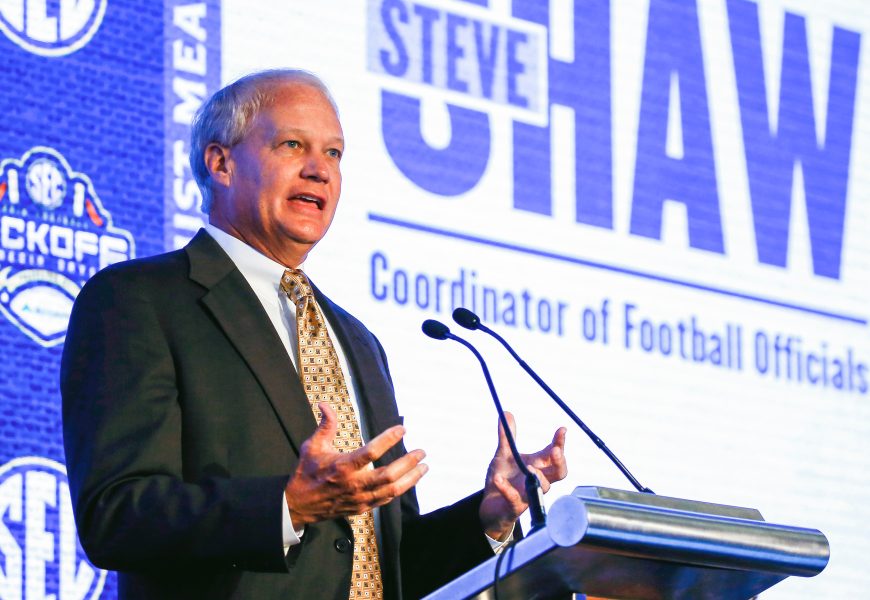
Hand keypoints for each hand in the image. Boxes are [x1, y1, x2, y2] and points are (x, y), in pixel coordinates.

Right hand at [285, 403, 427, 525]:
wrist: (299, 505)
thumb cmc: (307, 472)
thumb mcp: (312, 446)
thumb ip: (325, 426)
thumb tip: (324, 404)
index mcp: (342, 466)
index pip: (371, 452)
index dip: (388, 439)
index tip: (402, 429)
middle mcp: (353, 484)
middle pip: (388, 475)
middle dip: (408, 463)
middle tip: (421, 452)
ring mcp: (359, 499)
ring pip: (392, 490)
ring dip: (411, 478)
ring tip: (424, 467)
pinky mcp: (362, 508)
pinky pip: (386, 500)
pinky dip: (399, 490)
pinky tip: (408, 481)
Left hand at [479, 412, 567, 539]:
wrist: (490, 505)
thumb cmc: (504, 478)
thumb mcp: (504, 454)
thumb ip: (507, 436)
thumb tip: (507, 412)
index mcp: (538, 465)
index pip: (554, 454)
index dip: (560, 442)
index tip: (562, 429)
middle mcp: (537, 480)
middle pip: (559, 473)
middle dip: (560, 462)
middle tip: (555, 451)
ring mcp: (528, 494)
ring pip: (543, 488)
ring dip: (538, 476)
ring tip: (529, 467)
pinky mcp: (514, 506)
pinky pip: (514, 499)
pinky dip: (506, 489)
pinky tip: (497, 478)